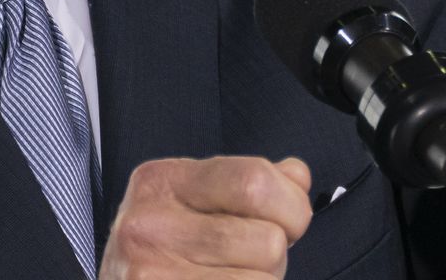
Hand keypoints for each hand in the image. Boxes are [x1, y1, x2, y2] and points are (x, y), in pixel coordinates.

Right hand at [101, 155, 312, 277]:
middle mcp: (149, 224)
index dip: (291, 207)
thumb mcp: (192, 202)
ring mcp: (151, 272)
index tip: (288, 222)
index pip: (255, 181)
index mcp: (163, 180)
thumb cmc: (161, 253)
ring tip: (226, 278)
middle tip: (244, 262)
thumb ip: (247, 183)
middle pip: (267, 240)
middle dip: (274, 257)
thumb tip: (295, 176)